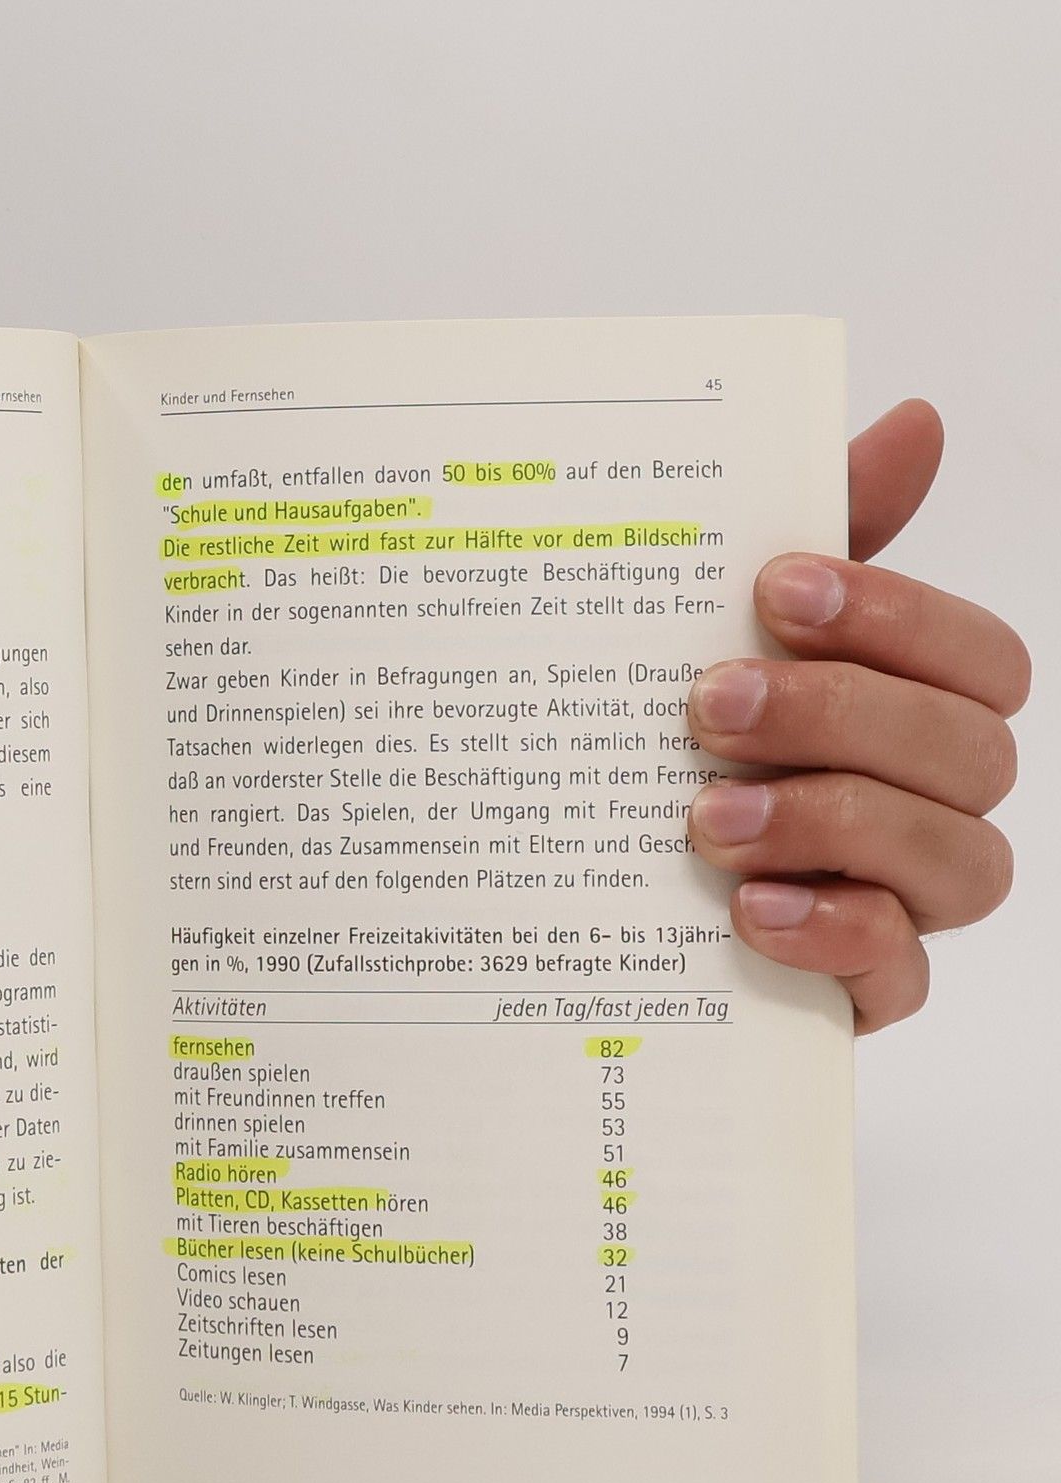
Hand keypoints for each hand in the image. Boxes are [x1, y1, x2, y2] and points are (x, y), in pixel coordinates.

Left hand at [685, 400, 1027, 1032]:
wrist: (569, 898)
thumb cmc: (674, 746)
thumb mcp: (721, 634)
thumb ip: (824, 538)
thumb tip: (915, 421)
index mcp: (915, 708)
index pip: (980, 657)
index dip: (898, 617)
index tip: (775, 591)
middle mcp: (931, 802)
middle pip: (974, 753)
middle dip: (842, 718)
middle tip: (707, 709)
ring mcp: (905, 902)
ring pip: (961, 863)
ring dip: (834, 825)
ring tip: (705, 819)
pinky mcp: (860, 992)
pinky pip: (902, 978)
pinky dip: (835, 937)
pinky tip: (749, 912)